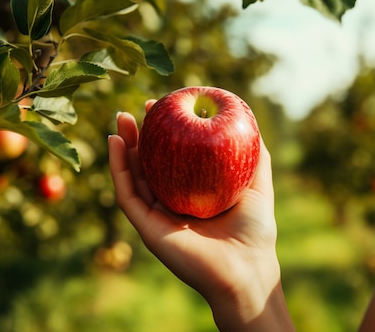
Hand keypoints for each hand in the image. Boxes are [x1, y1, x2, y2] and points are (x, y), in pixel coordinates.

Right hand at [108, 101, 293, 330]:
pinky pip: (127, 194)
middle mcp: (172, 204)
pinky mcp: (146, 227)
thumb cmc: (256, 230)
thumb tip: (249, 121)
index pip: (173, 159)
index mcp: (193, 195)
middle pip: (149, 164)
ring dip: (124, 147)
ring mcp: (157, 216)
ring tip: (121, 118)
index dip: (166, 133)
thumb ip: (255, 155)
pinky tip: (116, 144)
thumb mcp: (257, 183)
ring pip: (133, 176)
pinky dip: (118, 168)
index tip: (164, 107)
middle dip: (141, 136)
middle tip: (138, 109)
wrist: (246, 268)